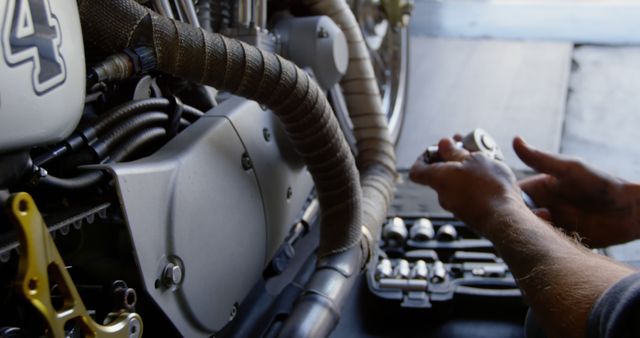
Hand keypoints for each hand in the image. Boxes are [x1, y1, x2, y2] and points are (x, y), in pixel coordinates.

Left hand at [409, 137, 524, 235]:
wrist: (506, 219)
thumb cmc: (489, 188)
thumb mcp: (474, 159)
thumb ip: (456, 151)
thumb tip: (443, 144)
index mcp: (439, 179)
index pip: (417, 170)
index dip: (423, 157)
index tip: (437, 150)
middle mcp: (443, 195)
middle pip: (439, 174)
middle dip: (452, 159)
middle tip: (467, 148)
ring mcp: (456, 207)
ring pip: (456, 183)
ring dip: (467, 170)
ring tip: (485, 160)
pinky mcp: (470, 214)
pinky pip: (468, 194)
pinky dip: (476, 184)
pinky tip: (492, 177)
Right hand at [514, 137, 639, 246]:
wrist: (632, 212)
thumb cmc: (603, 183)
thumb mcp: (569, 169)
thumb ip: (541, 159)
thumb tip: (516, 141)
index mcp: (539, 188)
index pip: (511, 195)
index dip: (505, 200)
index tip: (506, 204)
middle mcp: (542, 206)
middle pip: (516, 215)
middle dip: (516, 220)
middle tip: (528, 221)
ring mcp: (552, 224)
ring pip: (528, 231)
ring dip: (529, 233)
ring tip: (542, 230)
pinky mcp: (561, 239)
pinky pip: (543, 244)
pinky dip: (541, 244)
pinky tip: (548, 241)